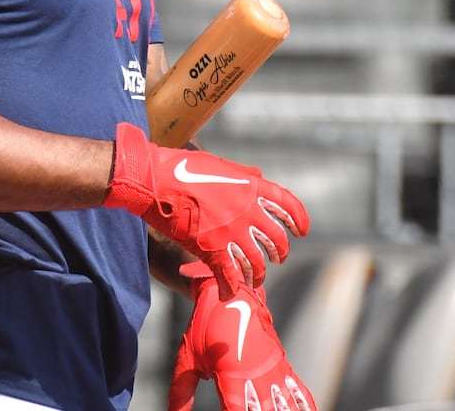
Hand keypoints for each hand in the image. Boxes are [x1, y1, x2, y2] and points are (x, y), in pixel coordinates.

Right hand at [103, 123, 307, 294]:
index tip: (302, 231)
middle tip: (276, 258)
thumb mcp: (217, 163)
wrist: (152, 178)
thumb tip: (257, 176)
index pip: (287, 205)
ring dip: (258, 273)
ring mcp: (231, 231)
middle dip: (279, 252)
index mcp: (250, 187)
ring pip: (256, 261)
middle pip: (276, 238)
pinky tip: (231, 290)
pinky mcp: (211, 249)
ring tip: (255, 278)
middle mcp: (247, 210)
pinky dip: (232, 286)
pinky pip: (230, 275)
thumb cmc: (180, 167)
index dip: (298, 219)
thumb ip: (240, 174)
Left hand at [168, 262, 315, 410]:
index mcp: (232, 375)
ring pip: (283, 406)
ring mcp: (272, 370)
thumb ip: (181, 391)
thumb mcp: (187, 358)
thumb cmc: (204, 328)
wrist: (228, 293)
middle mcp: (256, 375)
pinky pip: (297, 390)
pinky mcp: (281, 365)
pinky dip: (304, 405)